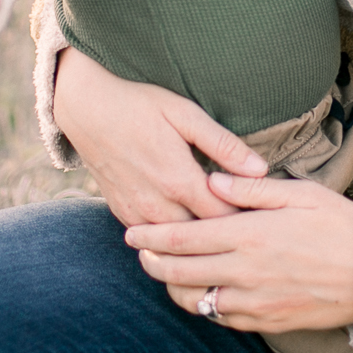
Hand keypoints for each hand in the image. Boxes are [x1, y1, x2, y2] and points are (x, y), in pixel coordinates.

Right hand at [54, 48, 267, 225]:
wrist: (87, 110)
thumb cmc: (140, 106)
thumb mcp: (185, 115)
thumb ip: (224, 145)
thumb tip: (261, 169)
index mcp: (179, 182)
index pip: (226, 219)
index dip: (249, 218)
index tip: (265, 214)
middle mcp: (158, 207)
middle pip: (204, 238)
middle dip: (228, 234)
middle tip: (251, 226)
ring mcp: (137, 216)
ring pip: (178, 245)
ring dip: (200, 240)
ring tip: (226, 234)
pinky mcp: (123, 216)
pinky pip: (156, 240)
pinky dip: (174, 239)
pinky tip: (191, 230)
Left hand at [124, 173, 352, 331]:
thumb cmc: (342, 226)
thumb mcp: (300, 194)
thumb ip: (251, 189)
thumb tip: (212, 181)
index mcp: (250, 235)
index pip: (185, 237)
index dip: (153, 236)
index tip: (134, 232)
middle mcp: (246, 272)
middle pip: (181, 271)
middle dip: (153, 262)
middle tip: (139, 252)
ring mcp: (255, 302)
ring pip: (197, 301)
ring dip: (175, 288)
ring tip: (167, 273)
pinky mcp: (268, 322)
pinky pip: (223, 319)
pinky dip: (206, 306)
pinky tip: (203, 293)